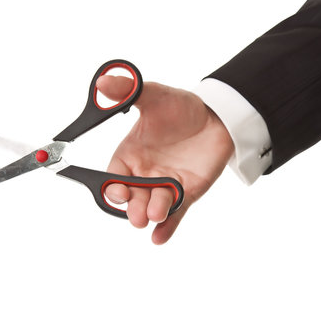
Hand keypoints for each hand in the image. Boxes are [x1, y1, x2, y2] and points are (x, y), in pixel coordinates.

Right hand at [97, 75, 234, 243]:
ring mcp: (166, 185)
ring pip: (153, 206)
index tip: (118, 190)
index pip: (113, 177)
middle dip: (132, 207)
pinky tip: (160, 238)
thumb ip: (128, 92)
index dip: (112, 187)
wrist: (217, 117)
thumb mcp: (155, 95)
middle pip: (131, 198)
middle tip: (138, 212)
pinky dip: (167, 227)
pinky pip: (175, 214)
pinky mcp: (186, 194)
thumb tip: (103, 83)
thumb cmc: (181, 107)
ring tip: (155, 214)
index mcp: (130, 155)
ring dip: (151, 214)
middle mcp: (144, 173)